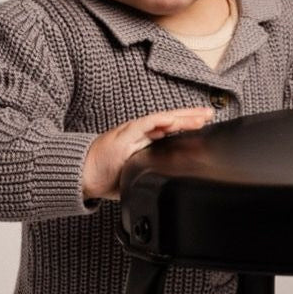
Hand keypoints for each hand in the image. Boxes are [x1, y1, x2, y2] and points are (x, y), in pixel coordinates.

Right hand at [82, 106, 214, 200]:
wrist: (83, 175)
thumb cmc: (105, 175)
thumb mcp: (135, 174)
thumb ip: (151, 172)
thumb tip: (171, 179)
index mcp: (143, 142)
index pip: (169, 131)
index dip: (187, 126)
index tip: (205, 124)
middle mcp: (139, 134)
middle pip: (170, 122)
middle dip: (191, 118)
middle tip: (209, 114)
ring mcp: (131, 133)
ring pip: (161, 121)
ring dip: (181, 118)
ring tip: (198, 117)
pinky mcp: (123, 137)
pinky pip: (143, 126)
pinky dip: (159, 122)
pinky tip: (173, 121)